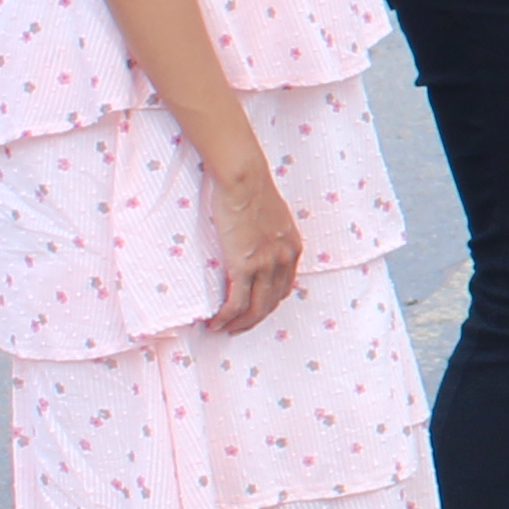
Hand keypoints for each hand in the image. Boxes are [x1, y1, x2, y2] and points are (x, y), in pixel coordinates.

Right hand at [203, 154, 304, 333]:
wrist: (244, 178)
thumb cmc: (251, 188)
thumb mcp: (272, 215)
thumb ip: (269, 233)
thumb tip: (256, 241)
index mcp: (293, 247)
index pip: (284, 287)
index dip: (268, 303)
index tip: (253, 310)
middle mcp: (284, 260)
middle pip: (271, 302)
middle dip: (254, 319)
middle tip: (236, 327)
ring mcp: (266, 264)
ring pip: (256, 308)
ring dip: (239, 324)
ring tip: (223, 329)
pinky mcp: (245, 265)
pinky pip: (237, 302)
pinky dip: (227, 317)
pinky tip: (216, 323)